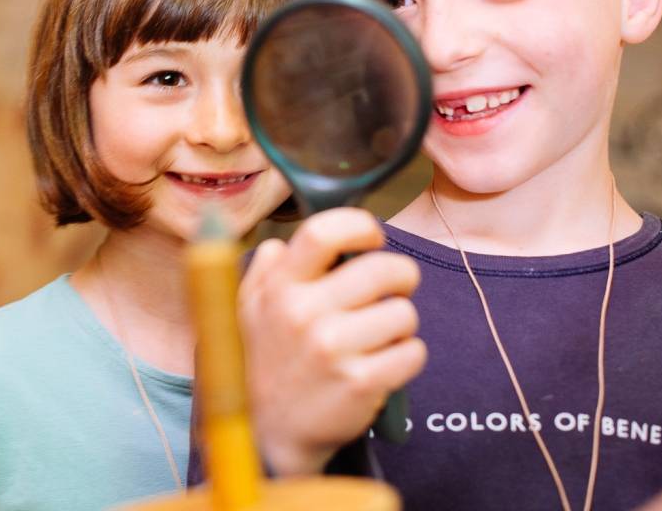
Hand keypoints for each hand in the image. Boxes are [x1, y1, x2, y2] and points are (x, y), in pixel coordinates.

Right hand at [240, 208, 425, 475]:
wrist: (269, 434)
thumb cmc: (264, 364)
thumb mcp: (248, 311)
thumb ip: (264, 273)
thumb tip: (279, 245)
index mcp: (280, 287)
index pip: (324, 232)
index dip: (360, 226)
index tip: (372, 238)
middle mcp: (304, 313)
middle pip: (383, 269)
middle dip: (402, 275)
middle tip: (397, 286)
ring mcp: (333, 349)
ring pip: (404, 313)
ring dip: (401, 324)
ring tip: (378, 337)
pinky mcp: (361, 383)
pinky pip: (413, 353)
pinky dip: (406, 357)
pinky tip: (383, 364)